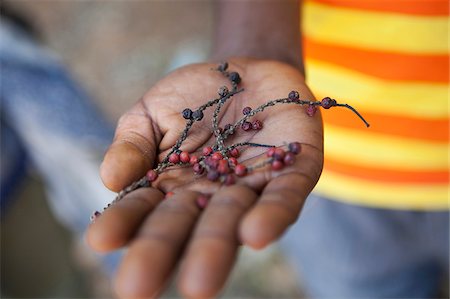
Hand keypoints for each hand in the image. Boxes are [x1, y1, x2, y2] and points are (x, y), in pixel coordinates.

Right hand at [87, 58, 322, 297]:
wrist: (248, 72)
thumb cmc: (195, 97)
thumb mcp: (153, 112)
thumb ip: (133, 143)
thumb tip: (110, 179)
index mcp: (173, 186)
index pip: (145, 210)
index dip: (124, 223)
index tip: (101, 239)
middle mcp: (211, 196)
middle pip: (187, 228)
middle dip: (164, 253)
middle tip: (137, 288)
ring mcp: (253, 187)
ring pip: (233, 222)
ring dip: (216, 249)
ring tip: (198, 283)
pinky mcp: (294, 172)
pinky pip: (285, 198)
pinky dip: (272, 216)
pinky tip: (255, 234)